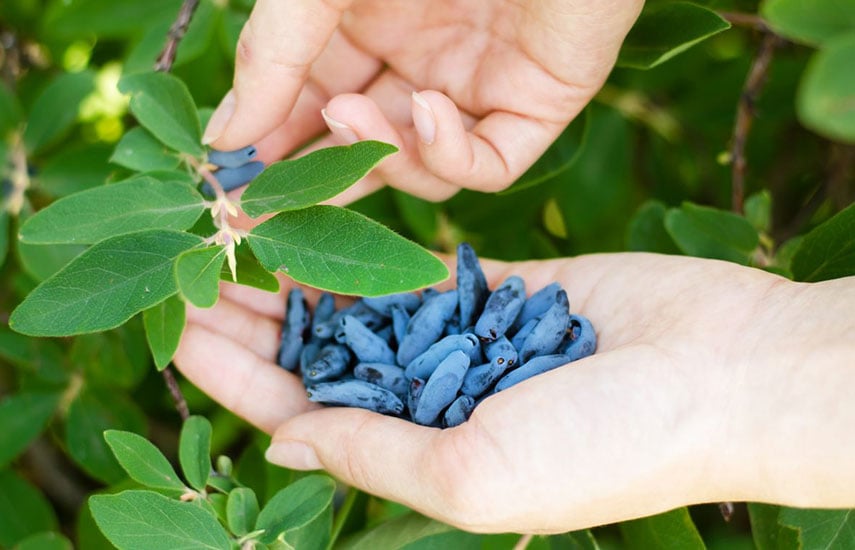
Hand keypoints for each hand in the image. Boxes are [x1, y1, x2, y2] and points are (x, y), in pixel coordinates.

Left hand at [173, 253, 854, 532]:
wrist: (722, 372)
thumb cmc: (608, 446)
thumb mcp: (474, 476)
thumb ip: (376, 454)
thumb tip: (286, 440)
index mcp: (424, 455)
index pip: (307, 415)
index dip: (239, 377)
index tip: (178, 332)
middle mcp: (437, 400)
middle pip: (323, 357)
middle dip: (256, 320)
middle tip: (191, 273)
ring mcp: (467, 340)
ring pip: (362, 307)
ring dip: (301, 278)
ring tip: (237, 243)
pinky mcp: (501, 288)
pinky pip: (418, 269)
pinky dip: (368, 252)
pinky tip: (316, 229)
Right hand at [202, 0, 643, 200]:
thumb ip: (272, 55)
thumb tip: (222, 138)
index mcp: (365, 22)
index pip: (310, 103)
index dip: (272, 143)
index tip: (231, 179)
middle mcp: (419, 59)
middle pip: (363, 147)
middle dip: (317, 175)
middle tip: (270, 207)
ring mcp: (477, 87)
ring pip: (420, 166)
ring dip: (378, 155)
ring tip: (349, 114)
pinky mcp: (537, 104)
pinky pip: (489, 165)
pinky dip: (450, 155)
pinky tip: (426, 108)